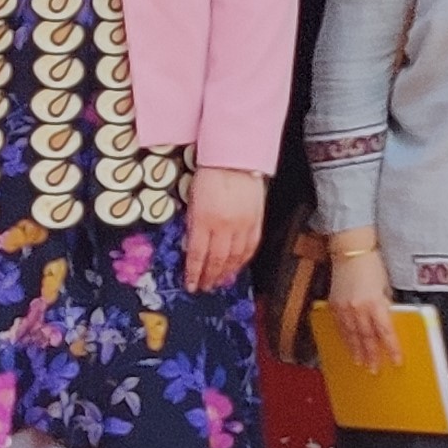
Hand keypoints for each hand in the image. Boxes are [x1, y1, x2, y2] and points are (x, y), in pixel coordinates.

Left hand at [182, 166, 265, 292]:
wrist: (235, 159)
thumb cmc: (210, 176)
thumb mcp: (193, 201)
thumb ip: (193, 226)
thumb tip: (192, 249)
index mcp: (205, 220)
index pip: (198, 255)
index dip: (194, 273)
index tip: (190, 285)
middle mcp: (225, 226)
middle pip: (217, 260)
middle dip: (209, 277)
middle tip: (205, 287)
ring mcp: (243, 225)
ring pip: (235, 257)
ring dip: (226, 273)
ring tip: (219, 282)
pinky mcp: (256, 221)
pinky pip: (251, 247)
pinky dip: (243, 260)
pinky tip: (237, 267)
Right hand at [326, 246, 400, 370]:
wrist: (351, 252)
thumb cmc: (372, 265)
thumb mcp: (386, 286)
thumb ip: (386, 305)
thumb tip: (387, 321)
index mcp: (374, 303)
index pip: (385, 332)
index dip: (391, 348)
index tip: (396, 360)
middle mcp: (358, 308)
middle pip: (366, 338)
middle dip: (371, 355)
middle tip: (373, 368)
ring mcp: (344, 308)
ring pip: (351, 335)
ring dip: (356, 350)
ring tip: (360, 362)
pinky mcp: (335, 305)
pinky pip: (340, 326)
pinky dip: (345, 337)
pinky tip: (348, 344)